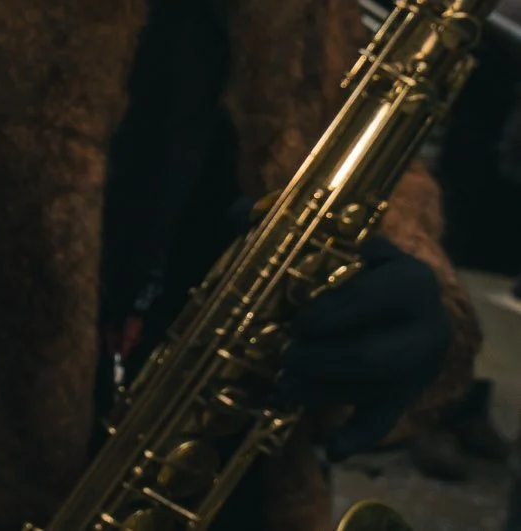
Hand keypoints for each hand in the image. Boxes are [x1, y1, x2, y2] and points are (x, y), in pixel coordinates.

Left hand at [281, 235, 451, 458]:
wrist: (400, 290)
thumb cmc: (352, 258)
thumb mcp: (332, 236)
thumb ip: (285, 223)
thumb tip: (237, 215)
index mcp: (411, 280)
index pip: (375, 299)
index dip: (337, 311)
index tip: (301, 319)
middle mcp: (426, 326)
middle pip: (380, 353)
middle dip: (330, 358)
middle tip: (287, 356)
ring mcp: (421, 365)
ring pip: (377, 388)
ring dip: (327, 392)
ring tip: (283, 386)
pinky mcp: (407, 392)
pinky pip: (386, 418)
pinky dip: (359, 434)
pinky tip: (331, 448)